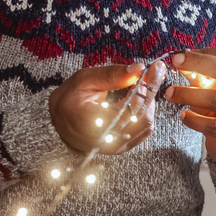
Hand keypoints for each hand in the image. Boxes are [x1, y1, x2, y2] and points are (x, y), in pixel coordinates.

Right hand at [48, 59, 165, 154]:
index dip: (147, 85)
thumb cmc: (69, 99)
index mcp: (94, 123)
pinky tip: (139, 100)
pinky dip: (146, 113)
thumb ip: (113, 75)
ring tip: (141, 85)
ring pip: (146, 124)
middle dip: (151, 91)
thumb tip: (139, 68)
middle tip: (153, 72)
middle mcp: (107, 140)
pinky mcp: (121, 148)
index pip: (131, 104)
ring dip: (149, 103)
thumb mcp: (86, 80)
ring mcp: (115, 147)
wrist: (60, 121)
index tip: (156, 67)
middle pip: (143, 116)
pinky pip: (143, 132)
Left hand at [164, 46, 215, 167]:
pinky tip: (183, 116)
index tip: (180, 55)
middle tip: (176, 63)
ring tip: (170, 94)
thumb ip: (202, 77)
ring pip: (215, 99)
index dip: (203, 53)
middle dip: (198, 63)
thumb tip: (179, 60)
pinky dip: (194, 119)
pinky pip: (211, 125)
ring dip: (188, 93)